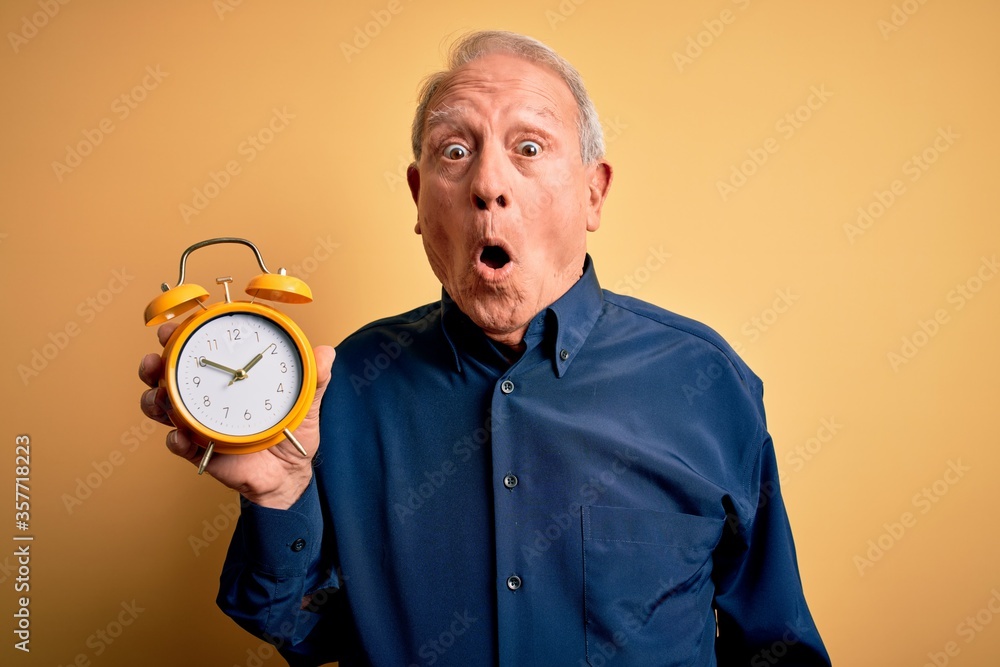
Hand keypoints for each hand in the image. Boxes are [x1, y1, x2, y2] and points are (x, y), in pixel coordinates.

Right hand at [139, 320, 335, 508]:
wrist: (290, 473)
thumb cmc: (293, 430)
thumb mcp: (307, 401)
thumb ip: (314, 377)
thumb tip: (326, 352)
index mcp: (229, 375)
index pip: (200, 348)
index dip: (182, 334)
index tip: (174, 326)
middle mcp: (207, 394)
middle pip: (168, 374)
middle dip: (154, 364)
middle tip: (155, 360)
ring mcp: (199, 421)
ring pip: (163, 406)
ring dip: (154, 398)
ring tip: (161, 397)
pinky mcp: (199, 449)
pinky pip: (178, 443)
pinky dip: (175, 438)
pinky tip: (180, 436)